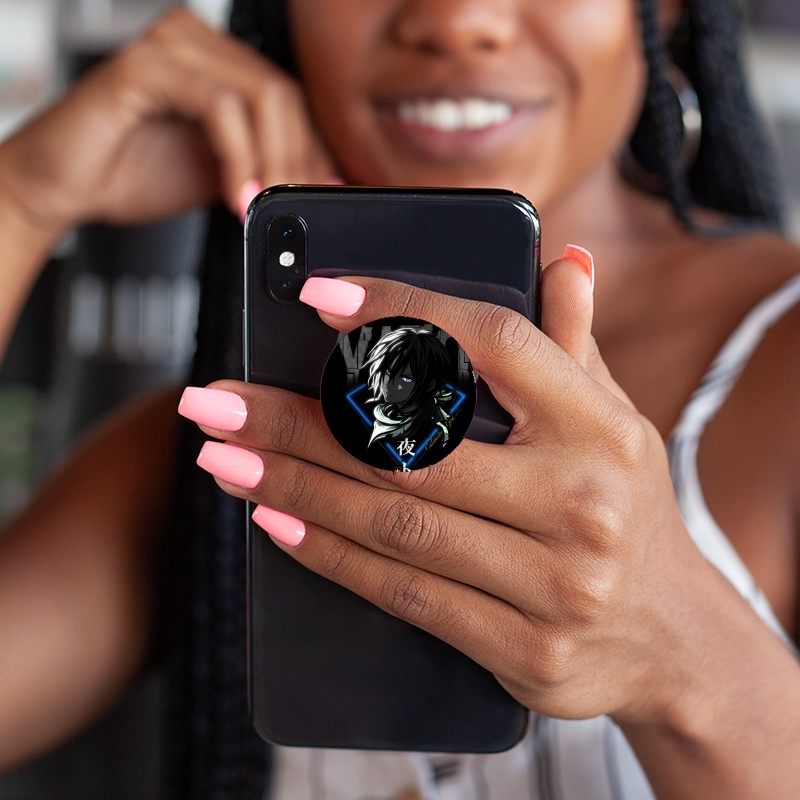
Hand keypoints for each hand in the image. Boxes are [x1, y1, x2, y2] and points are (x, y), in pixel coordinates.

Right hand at [0, 8, 335, 233]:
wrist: (65, 186)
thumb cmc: (131, 173)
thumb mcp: (220, 174)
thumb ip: (263, 167)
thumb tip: (316, 183)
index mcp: (218, 62)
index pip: (289, 98)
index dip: (313, 150)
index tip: (322, 195)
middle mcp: (197, 42)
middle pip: (283, 95)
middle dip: (298, 161)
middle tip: (293, 207)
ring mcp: (170, 46)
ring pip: (260, 96)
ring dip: (273, 161)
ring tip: (263, 206)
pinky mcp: (145, 64)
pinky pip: (219, 106)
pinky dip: (238, 157)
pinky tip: (236, 195)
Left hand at [183, 255, 719, 730]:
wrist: (673, 636)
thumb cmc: (624, 506)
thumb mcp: (614, 419)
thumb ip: (572, 344)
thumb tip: (560, 260)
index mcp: (603, 426)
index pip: (492, 344)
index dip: (401, 314)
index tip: (317, 295)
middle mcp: (583, 500)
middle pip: (413, 446)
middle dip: (299, 419)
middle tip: (215, 396)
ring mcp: (557, 583)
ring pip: (395, 523)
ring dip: (293, 484)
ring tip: (221, 454)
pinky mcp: (526, 651)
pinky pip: (406, 595)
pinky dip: (330, 554)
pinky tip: (274, 519)